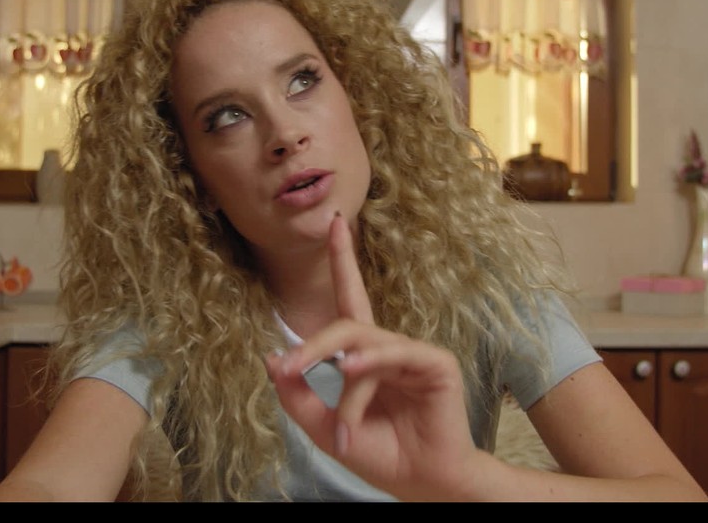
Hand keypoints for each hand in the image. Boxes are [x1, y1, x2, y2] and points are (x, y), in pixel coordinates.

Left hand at [265, 212, 483, 499]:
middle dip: (314, 345)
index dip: (343, 259)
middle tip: (290, 369)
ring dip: (345, 387)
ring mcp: (414, 353)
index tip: (335, 222)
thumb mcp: (325, 429)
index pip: (351, 298)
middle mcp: (390, 347)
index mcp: (368, 356)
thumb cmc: (382, 455)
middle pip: (346, 323)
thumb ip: (298, 396)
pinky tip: (355, 372)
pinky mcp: (435, 363)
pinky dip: (370, 368)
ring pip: (362, 349)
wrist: (424, 484)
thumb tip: (272, 359)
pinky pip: (393, 356)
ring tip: (342, 426)